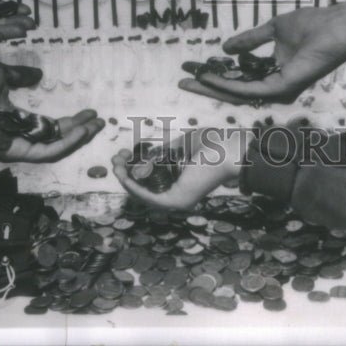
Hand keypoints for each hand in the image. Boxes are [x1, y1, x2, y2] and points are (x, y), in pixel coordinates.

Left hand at [0, 61, 104, 161]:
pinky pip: (45, 152)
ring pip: (54, 148)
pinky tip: (80, 131)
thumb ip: (19, 76)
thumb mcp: (0, 74)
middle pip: (55, 138)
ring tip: (95, 126)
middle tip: (99, 121)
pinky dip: (64, 144)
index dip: (69, 120)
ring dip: (77, 138)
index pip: (48, 125)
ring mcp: (17, 146)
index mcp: (14, 120)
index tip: (88, 110)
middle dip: (79, 131)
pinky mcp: (15, 152)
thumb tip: (38, 74)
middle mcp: (18, 135)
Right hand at [111, 128, 243, 210]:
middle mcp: (177, 195)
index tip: (124, 153)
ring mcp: (176, 200)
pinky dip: (133, 186)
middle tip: (116, 158)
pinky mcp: (176, 201)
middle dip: (125, 172)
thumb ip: (164, 151)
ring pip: (142, 193)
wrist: (230, 150)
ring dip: (125, 179)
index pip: (150, 180)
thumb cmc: (213, 145)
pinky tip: (123, 174)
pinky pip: (148, 196)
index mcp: (180, 184)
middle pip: (143, 187)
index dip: (133, 168)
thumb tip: (147, 152)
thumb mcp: (182, 145)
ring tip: (115, 164)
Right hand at [179, 3, 345, 104]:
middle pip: (234, 90)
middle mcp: (275, 86)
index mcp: (274, 72)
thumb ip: (250, 41)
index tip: (193, 68)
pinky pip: (249, 89)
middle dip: (207, 86)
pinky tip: (209, 76)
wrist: (334, 27)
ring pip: (238, 93)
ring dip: (212, 86)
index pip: (240, 79)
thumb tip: (226, 48)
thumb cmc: (311, 26)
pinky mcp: (282, 88)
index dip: (216, 75)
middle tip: (183, 80)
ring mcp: (279, 89)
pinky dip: (227, 84)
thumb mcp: (272, 30)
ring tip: (190, 78)